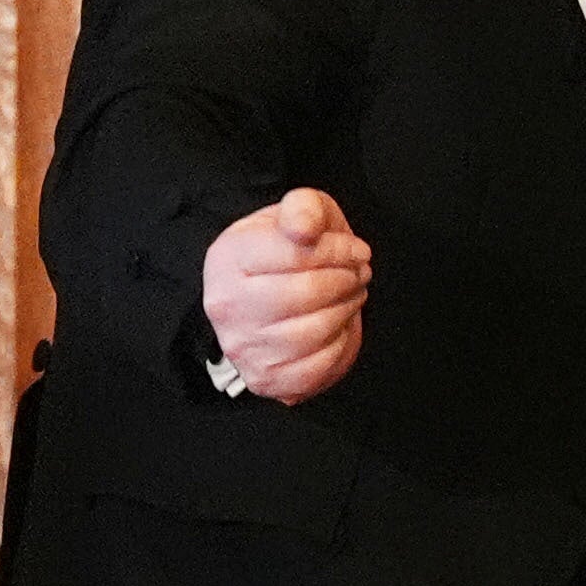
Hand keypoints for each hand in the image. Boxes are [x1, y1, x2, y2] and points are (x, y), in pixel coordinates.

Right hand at [202, 187, 370, 403]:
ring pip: (314, 330)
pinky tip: (337, 326)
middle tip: (359, 274)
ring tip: (351, 295)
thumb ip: (304, 208)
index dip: (338, 250)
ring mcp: (243, 345)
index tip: (358, 250)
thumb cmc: (292, 254)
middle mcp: (226, 304)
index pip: (295, 252)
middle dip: (346, 280)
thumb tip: (303, 228)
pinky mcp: (265, 377)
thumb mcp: (299, 215)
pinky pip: (318, 365)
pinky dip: (340, 344)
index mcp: (228, 257)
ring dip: (346, 309)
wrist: (275, 299)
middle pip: (306, 292)